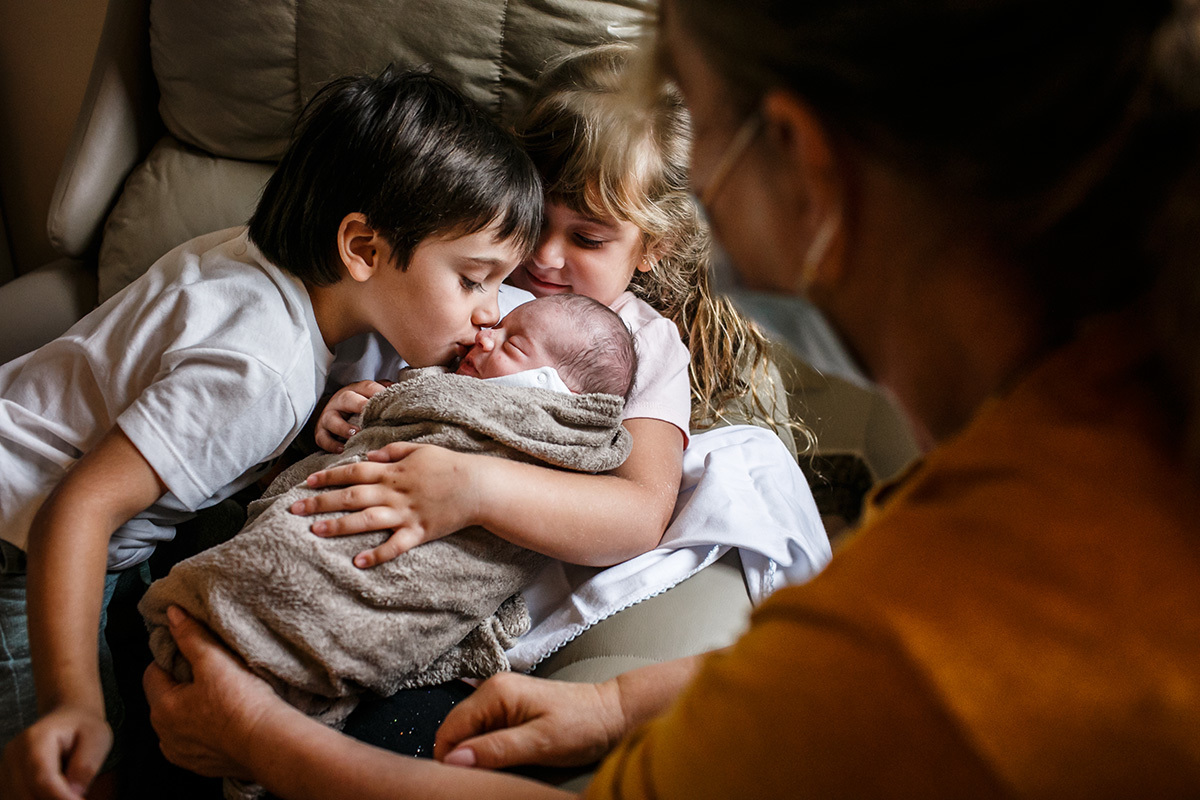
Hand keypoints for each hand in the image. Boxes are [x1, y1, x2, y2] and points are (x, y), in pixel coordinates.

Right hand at [1, 704, 110, 799]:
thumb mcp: (97, 739)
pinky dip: (36, 799)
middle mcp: (14, 754)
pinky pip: (17, 799)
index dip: (61, 798)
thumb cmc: (84, 728)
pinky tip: (54, 794)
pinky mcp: (6, 780)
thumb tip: (74, 793)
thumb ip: (86, 766)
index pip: (43, 779)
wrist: (68, 717)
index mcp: (36, 739)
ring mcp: (6, 768)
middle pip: (27, 795)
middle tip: (78, 798)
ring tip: (67, 793)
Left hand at [142, 607, 281, 779]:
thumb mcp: (214, 661)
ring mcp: (182, 753)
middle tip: (211, 672)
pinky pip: (195, 742)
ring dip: (192, 709)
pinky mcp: (201, 766)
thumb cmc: (240, 702)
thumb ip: (191, 636)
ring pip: (180, 721)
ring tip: (220, 696)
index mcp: (162, 707)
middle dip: (183, 684)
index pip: (154, 673)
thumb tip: (173, 614)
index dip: (172, 658)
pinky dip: (205, 730)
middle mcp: (165, 734)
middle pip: (166, 697)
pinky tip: (224, 720)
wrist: (267, 742)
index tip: (193, 652)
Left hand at [291, 442, 481, 567]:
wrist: (478, 486)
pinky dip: (377, 554)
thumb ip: (392, 451)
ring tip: (316, 532)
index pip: (353, 472)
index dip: (328, 477)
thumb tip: (370, 454)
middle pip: (351, 497)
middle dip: (321, 502)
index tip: (307, 482)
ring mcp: (406, 513)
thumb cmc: (450, 465)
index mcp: (393, 471)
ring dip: (340, 526)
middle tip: (295, 510)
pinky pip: (395, 546)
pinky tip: (358, 562)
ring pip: (366, 520)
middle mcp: (394, 492)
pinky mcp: (419, 532)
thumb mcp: (420, 449)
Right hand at [315, 380, 391, 452]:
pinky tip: (342, 450)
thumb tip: (408, 394)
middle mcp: (340, 400)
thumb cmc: (362, 406)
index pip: (367, 387)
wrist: (335, 413)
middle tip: (370, 414)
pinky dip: (331, 445)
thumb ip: (388, 394)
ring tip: (355, 434)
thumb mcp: (373, 397)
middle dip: (359, 405)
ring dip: (343, 427)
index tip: (390, 401)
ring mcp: (329, 416)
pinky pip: (322, 438)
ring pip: (332, 419)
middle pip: (347, 399)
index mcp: (356, 390)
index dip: (378, 392)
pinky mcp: (320, 432)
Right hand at [433, 672, 626, 769]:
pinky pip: (485, 731)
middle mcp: (492, 689)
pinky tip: (505, 761)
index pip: (449, 729)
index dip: (449, 759)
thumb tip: (454, 759)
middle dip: (461, 757)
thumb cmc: (582, 726)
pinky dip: (487, 749)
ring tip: (497, 771)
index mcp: (495, 692)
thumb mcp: (540, 743)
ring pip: (469, 733)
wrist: (613, 713)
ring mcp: (501, 697)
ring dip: (475, 755)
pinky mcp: (510, 707)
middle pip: (456, 730)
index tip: (464, 783)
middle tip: (483, 780)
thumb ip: (496, 749)